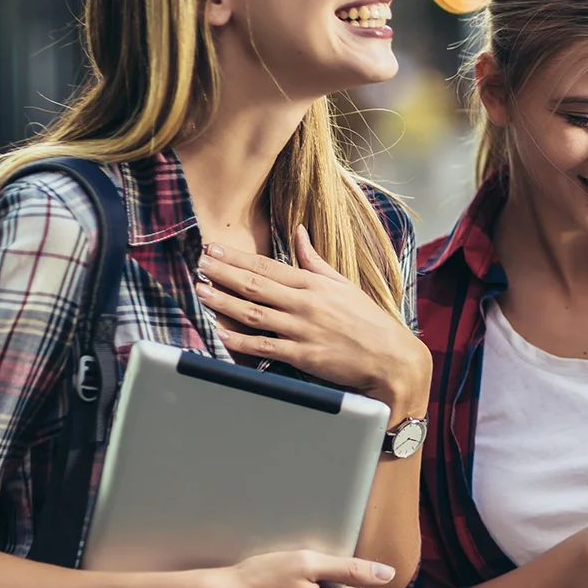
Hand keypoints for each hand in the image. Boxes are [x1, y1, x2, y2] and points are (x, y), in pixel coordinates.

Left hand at [197, 226, 430, 414]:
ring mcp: (302, 330)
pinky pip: (264, 347)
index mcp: (314, 284)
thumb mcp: (343, 283)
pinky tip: (221, 333)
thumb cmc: (367, 320)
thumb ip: (315, 260)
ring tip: (201, 292)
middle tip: (199, 264)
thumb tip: (299, 231)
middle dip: (223, 274)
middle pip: (255, 286)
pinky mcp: (302, 356)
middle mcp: (305, 304)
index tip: (214, 250)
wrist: (389, 357)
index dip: (237, 258)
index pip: (268, 267)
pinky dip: (240, 341)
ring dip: (224, 303)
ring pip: (253, 314)